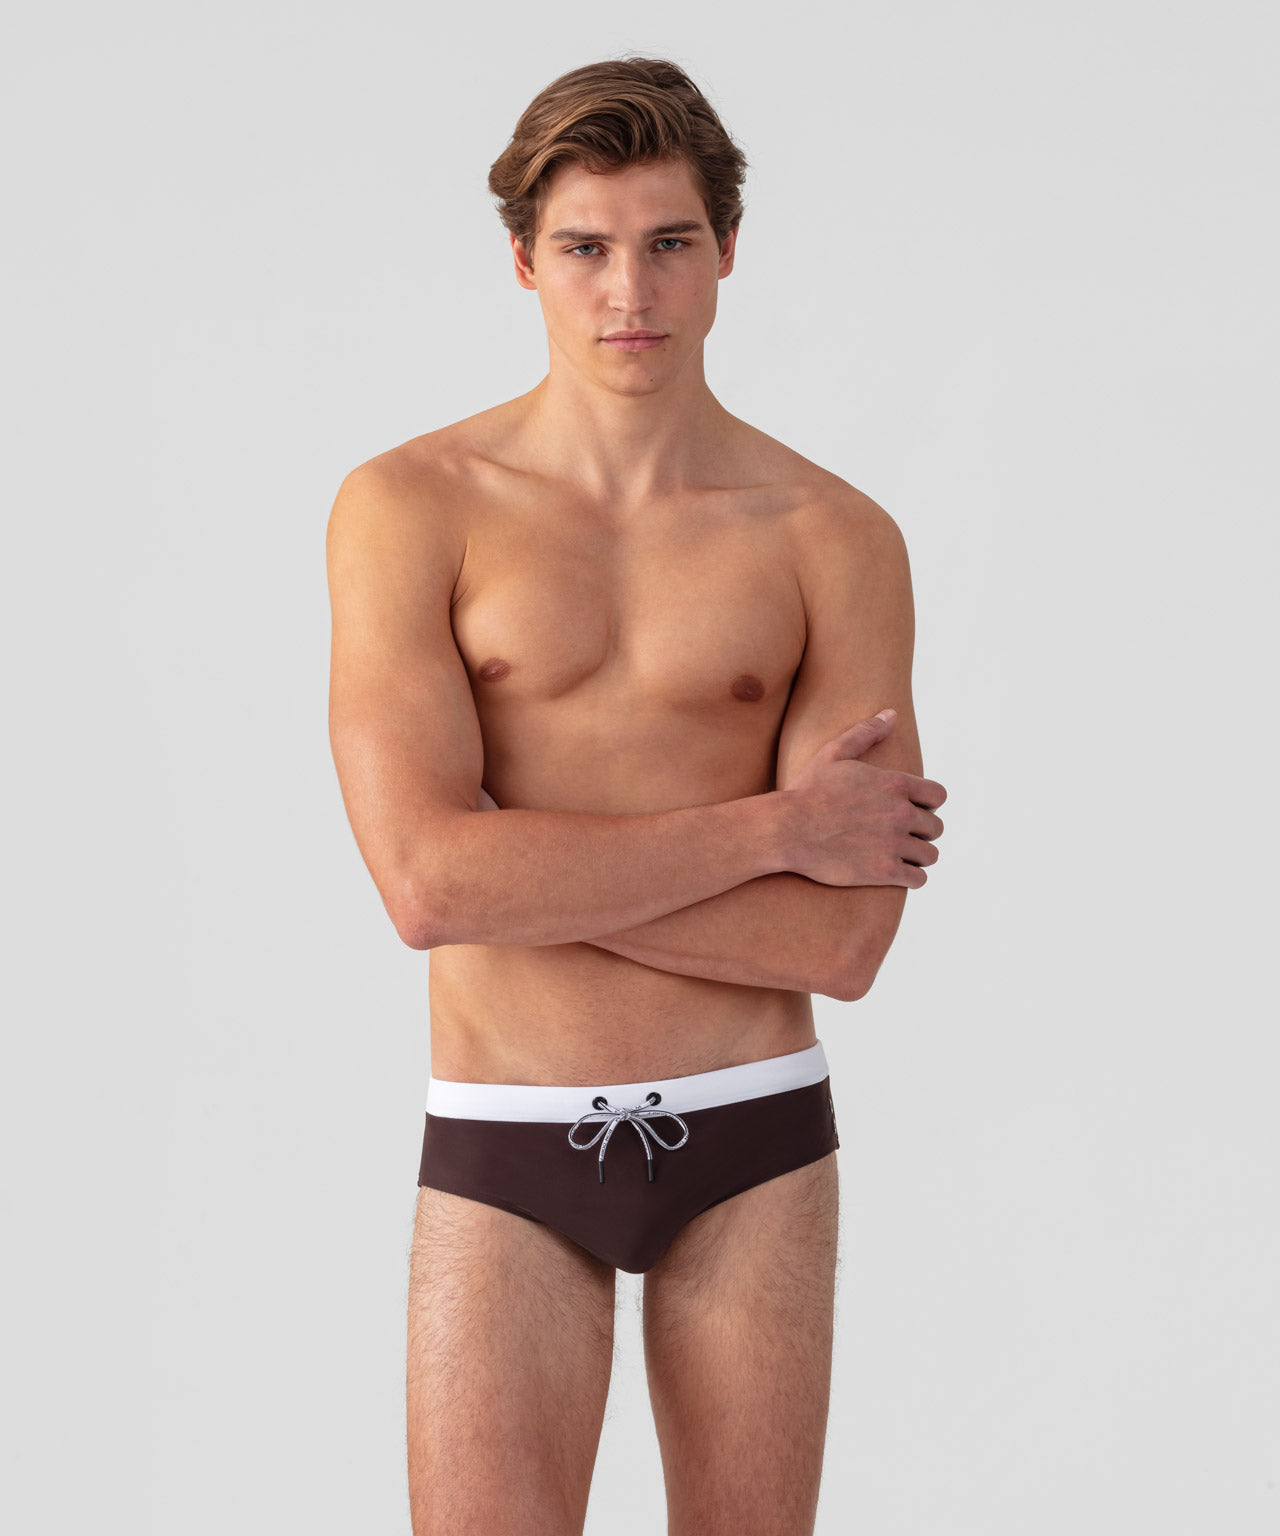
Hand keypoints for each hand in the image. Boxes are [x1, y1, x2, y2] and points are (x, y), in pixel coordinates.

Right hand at [780, 710, 946, 886]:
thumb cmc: (807, 790)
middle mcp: (901, 813)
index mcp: (895, 784)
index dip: (927, 803)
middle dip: (922, 831)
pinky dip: (912, 877)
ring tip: (902, 856)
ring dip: (919, 856)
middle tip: (902, 835)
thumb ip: (866, 732)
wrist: (786, 829)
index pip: (938, 796)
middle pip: (936, 827)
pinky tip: (897, 873)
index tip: (912, 809)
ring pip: (930, 854)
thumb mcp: (834, 753)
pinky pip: (918, 879)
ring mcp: (894, 844)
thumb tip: (891, 714)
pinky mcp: (884, 871)